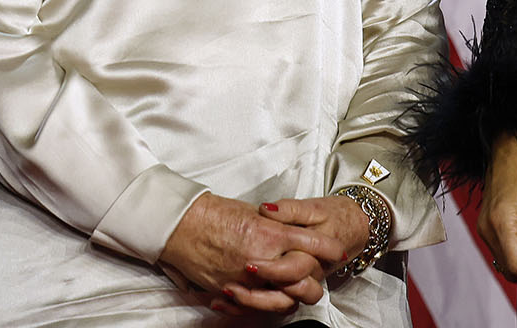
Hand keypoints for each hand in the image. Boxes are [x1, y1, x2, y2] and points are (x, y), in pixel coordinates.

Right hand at [159, 193, 339, 314]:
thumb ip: (274, 225)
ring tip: (291, 288)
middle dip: (314, 278)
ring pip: (284, 301)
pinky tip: (265, 297)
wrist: (180, 224)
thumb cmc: (211, 212)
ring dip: (291, 295)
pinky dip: (263, 303)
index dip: (328, 248)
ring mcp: (247, 281)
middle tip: (317, 272)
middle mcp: (262, 261)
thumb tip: (289, 231)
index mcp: (269, 234)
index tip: (336, 249)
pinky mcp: (231, 292)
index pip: (311, 244)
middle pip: (304, 281)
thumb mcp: (250, 211)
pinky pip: (255, 306)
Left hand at [214, 195, 366, 312]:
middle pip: (287, 296)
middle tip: (233, 286)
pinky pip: (274, 303)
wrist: (351, 228)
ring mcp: (301, 283)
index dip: (273, 270)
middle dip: (259, 296)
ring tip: (228, 293)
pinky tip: (225, 300)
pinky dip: (250, 305)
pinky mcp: (292, 286)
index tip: (249, 265)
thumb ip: (289, 209)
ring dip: (253, 304)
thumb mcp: (312, 208)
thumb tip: (266, 209)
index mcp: (314, 255)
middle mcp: (309, 275)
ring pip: (280, 305)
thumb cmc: (332, 217)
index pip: (295, 269)